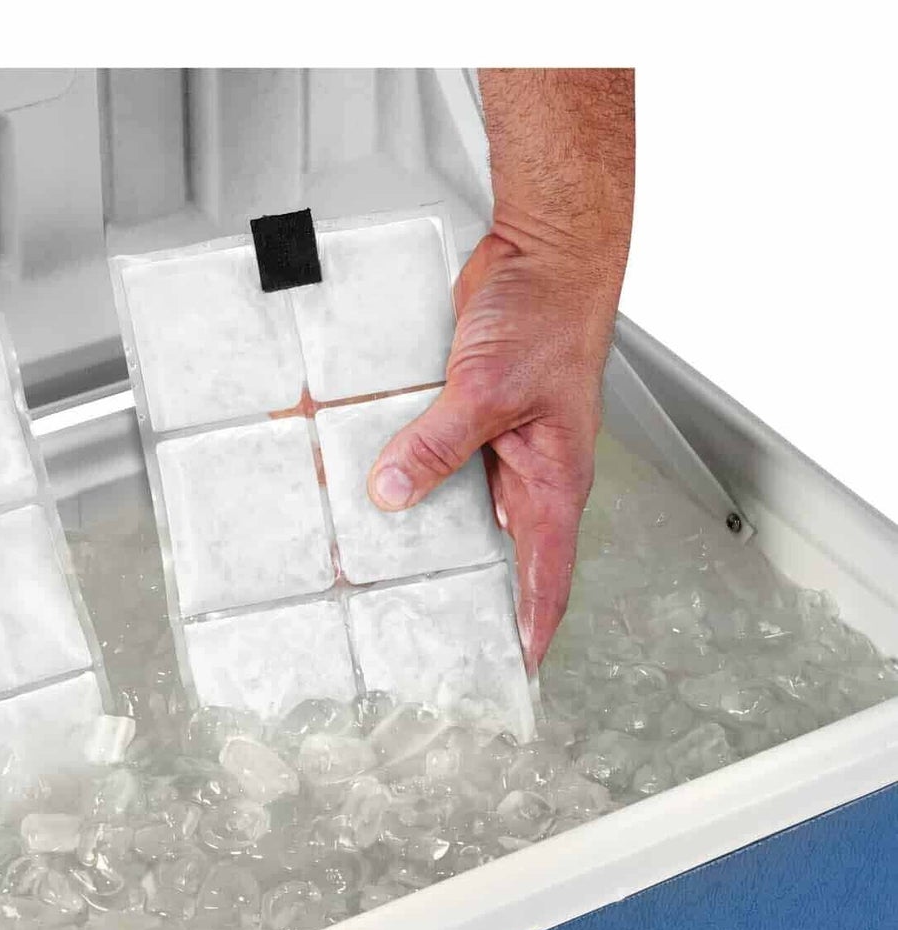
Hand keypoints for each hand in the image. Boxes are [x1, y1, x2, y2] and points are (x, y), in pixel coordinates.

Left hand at [366, 230, 619, 673]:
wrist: (543, 256)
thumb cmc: (549, 316)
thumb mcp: (488, 389)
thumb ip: (439, 444)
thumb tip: (394, 492)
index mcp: (555, 483)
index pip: (546, 577)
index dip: (529, 629)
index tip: (511, 673)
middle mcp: (529, 474)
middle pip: (501, 556)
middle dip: (471, 596)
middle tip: (431, 636)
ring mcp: (499, 448)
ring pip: (462, 511)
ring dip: (430, 536)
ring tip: (384, 572)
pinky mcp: (471, 420)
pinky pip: (439, 463)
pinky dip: (411, 479)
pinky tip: (373, 491)